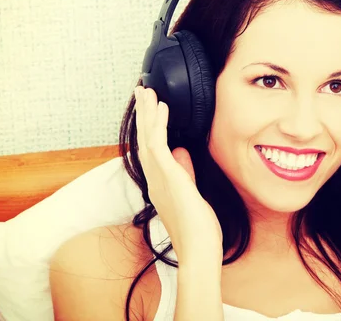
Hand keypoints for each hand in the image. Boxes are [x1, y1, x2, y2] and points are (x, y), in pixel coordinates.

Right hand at [134, 86, 222, 263]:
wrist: (198, 249)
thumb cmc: (198, 228)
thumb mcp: (191, 194)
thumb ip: (184, 172)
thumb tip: (181, 152)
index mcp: (159, 184)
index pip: (151, 150)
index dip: (149, 128)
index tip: (151, 110)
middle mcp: (154, 179)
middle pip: (144, 139)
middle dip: (144, 114)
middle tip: (142, 92)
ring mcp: (158, 177)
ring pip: (147, 138)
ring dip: (147, 113)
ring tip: (147, 91)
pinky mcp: (168, 176)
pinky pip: (158, 144)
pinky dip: (159, 124)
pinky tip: (162, 108)